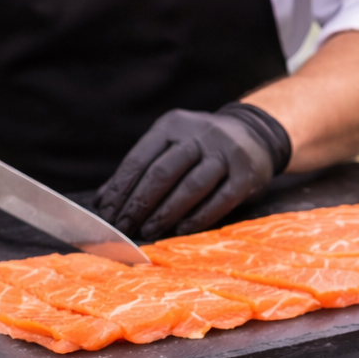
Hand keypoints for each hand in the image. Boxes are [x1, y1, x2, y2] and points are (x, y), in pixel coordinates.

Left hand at [94, 104, 291, 239]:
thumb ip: (140, 170)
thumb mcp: (170, 146)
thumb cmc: (202, 147)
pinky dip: (198, 217)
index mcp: (173, 126)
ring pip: (190, 186)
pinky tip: (181, 230)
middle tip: (124, 226)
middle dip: (140, 203)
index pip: (140, 158)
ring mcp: (225, 154)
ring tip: (149, 231)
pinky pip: (220, 200)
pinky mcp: (246, 174)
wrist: (255, 135)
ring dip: (166, 213)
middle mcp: (199, 136)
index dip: (121, 188)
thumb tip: (103, 199)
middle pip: (163, 172)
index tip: (107, 213)